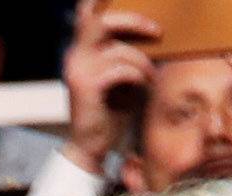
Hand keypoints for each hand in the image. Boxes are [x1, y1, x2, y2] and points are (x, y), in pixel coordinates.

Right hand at [63, 3, 160, 173]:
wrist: (92, 145)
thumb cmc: (111, 109)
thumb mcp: (120, 73)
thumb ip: (125, 50)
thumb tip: (152, 27)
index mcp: (81, 49)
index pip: (87, 13)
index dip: (101, 2)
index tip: (132, 2)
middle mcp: (75, 55)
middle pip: (101, 19)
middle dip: (133, 21)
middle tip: (156, 32)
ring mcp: (78, 70)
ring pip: (119, 50)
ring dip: (143, 63)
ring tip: (150, 76)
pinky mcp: (86, 87)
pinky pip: (121, 70)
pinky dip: (138, 77)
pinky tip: (142, 86)